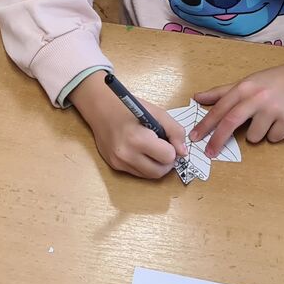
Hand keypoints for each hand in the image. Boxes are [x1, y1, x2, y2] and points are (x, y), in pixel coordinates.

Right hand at [70, 75, 187, 178]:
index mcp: (137, 139)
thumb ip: (175, 131)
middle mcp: (126, 154)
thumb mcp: (157, 113)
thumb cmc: (129, 107)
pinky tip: (141, 151)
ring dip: (156, 165)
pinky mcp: (115, 166)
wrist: (100, 108)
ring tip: (153, 149)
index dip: (172, 149)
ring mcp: (119, 162)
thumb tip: (183, 152)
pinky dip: (144, 165)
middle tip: (164, 148)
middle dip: (166, 161)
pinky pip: (137, 173)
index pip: (168, 157)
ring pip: (149, 176)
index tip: (167, 140)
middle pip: (159, 172)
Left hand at [191, 58, 283, 155]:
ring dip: (256, 135)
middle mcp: (257, 98)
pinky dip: (274, 134)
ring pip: (254, 137)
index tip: (194, 138)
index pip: (220, 109)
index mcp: (244, 88)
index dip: (205, 124)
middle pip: (231, 122)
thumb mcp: (246, 83)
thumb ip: (221, 92)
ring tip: (265, 121)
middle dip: (218, 140)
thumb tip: (196, 97)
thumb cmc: (270, 83)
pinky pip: (273, 138)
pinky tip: (279, 122)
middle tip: (210, 153)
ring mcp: (273, 109)